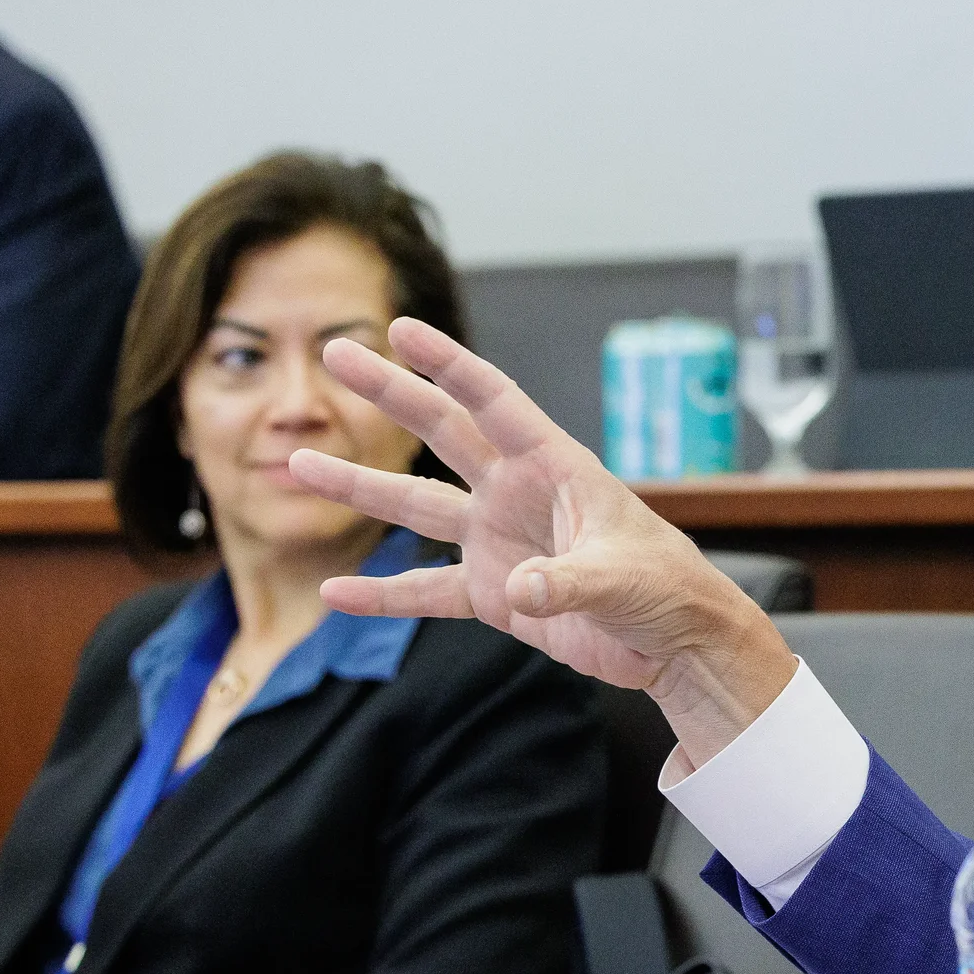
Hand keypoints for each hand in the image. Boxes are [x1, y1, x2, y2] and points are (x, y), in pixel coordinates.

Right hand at [289, 317, 797, 767]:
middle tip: (333, 353)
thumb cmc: (667, 591)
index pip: (495, 403)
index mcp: (557, 468)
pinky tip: (335, 594)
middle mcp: (518, 495)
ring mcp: (499, 542)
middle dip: (389, 394)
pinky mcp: (493, 595)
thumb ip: (568, 581)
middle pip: (442, 434)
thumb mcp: (622, 581)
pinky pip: (425, 590)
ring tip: (297, 465)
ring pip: (416, 507)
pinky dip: (382, 594)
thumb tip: (518, 589)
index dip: (449, 365)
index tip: (400, 328)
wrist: (676, 644)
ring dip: (359, 488)